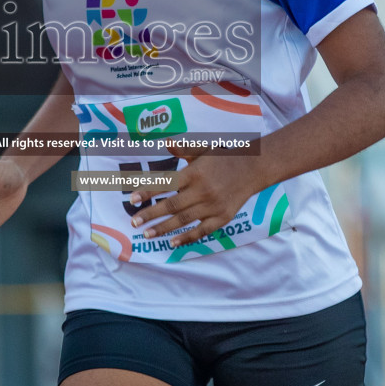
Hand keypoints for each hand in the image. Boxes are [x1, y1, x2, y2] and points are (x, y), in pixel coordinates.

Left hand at [127, 142, 264, 248]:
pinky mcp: (222, 217)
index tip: (132, 198)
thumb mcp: (203, 149)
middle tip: (134, 222)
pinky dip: (187, 238)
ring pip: (184, 220)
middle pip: (171, 205)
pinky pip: (202, 231)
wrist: (253, 168)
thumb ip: (183, 148)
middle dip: (150, 214)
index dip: (147, 191)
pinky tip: (172, 242)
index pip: (166, 184)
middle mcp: (202, 191)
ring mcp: (212, 206)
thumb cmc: (224, 157)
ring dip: (163, 228)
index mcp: (195, 173)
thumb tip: (165, 143)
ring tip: (147, 234)